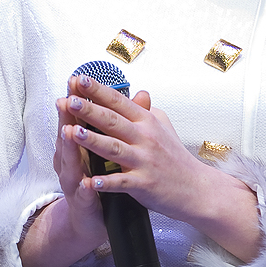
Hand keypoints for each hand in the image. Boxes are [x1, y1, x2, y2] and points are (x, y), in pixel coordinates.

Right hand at [17, 83, 111, 266]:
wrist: (91, 220)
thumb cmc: (99, 179)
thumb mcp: (111, 148)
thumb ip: (120, 123)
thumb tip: (140, 94)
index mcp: (80, 146)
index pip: (78, 119)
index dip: (77, 100)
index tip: (76, 80)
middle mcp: (72, 162)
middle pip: (68, 136)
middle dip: (67, 118)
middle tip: (66, 100)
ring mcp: (75, 183)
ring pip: (71, 164)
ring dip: (70, 149)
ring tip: (70, 134)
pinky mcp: (84, 204)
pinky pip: (85, 196)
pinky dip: (86, 189)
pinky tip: (87, 184)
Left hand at [61, 72, 263, 261]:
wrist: (196, 187)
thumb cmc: (176, 157)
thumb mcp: (163, 127)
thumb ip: (147, 110)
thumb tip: (137, 93)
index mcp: (146, 122)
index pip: (119, 102)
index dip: (98, 90)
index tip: (79, 79)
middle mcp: (145, 138)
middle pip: (112, 121)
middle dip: (89, 110)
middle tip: (69, 99)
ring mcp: (144, 161)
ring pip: (114, 148)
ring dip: (92, 141)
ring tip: (71, 133)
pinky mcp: (144, 184)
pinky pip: (122, 182)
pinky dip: (107, 183)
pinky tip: (91, 182)